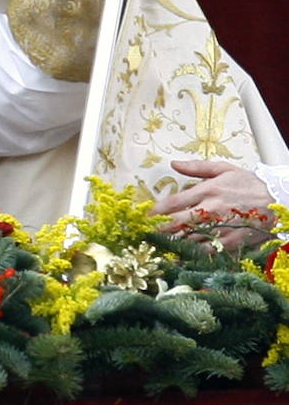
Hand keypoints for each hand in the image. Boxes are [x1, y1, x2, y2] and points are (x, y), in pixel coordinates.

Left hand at [153, 160, 272, 248]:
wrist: (280, 200)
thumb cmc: (249, 183)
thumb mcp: (224, 169)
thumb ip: (196, 167)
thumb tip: (173, 164)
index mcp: (206, 190)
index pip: (173, 203)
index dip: (155, 211)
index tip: (144, 217)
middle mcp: (211, 210)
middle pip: (177, 223)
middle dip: (159, 229)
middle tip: (146, 234)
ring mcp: (222, 227)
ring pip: (190, 238)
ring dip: (173, 242)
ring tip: (159, 246)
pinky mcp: (233, 241)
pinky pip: (209, 250)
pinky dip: (194, 253)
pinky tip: (182, 256)